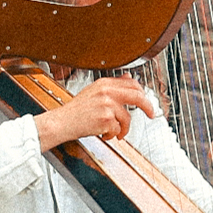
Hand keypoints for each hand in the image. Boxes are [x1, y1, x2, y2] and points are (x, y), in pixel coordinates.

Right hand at [35, 76, 155, 151]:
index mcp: (105, 83)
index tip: (146, 101)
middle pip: (137, 97)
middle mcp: (107, 92)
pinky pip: (118, 129)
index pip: (132, 84)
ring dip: (122, 129)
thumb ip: (112, 86)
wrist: (62, 122)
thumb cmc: (76, 110)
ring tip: (113, 132)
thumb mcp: (94, 91)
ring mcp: (107, 105)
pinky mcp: (106, 119)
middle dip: (148, 107)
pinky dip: (112, 135)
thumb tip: (129, 77)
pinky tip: (103, 133)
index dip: (143, 93)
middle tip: (151, 115)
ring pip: (127, 119)